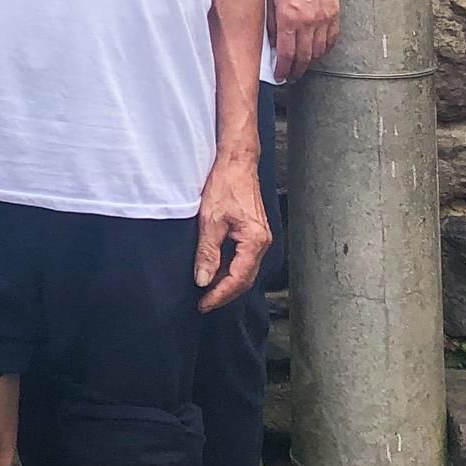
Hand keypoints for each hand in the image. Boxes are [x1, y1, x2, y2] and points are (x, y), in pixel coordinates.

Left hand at [194, 152, 269, 312]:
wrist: (236, 161)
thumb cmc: (226, 183)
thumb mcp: (210, 219)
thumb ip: (208, 252)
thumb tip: (203, 279)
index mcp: (255, 241)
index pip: (238, 279)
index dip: (220, 295)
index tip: (204, 304)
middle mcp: (262, 242)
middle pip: (244, 279)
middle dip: (224, 293)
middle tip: (204, 303)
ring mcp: (259, 238)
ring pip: (244, 270)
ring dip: (227, 282)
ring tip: (207, 292)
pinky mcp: (253, 232)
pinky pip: (243, 259)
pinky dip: (230, 269)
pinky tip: (216, 271)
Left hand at [269, 0, 340, 82]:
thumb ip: (271, 21)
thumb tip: (272, 41)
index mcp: (288, 18)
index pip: (286, 53)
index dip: (282, 69)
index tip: (280, 76)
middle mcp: (308, 22)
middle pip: (304, 57)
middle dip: (296, 71)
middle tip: (291, 76)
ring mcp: (323, 18)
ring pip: (319, 51)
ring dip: (310, 62)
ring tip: (303, 66)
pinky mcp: (334, 13)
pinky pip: (332, 39)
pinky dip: (325, 49)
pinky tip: (319, 52)